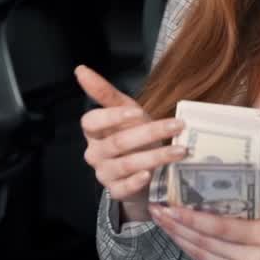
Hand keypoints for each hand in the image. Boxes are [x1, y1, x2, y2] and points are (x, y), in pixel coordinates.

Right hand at [75, 65, 187, 222]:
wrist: (142, 169)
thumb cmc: (132, 133)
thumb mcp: (124, 110)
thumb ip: (104, 92)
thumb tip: (80, 69)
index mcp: (93, 131)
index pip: (92, 122)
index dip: (112, 117)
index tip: (138, 112)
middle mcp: (94, 153)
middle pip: (117, 143)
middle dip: (149, 133)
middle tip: (178, 125)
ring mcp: (104, 173)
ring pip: (126, 164)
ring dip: (155, 157)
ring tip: (180, 150)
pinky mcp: (116, 191)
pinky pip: (123, 189)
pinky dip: (136, 182)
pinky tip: (150, 174)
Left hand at [150, 204, 259, 259]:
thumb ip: (240, 205)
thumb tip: (204, 189)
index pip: (221, 227)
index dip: (193, 218)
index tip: (171, 206)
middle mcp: (252, 258)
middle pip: (206, 241)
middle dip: (177, 225)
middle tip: (157, 209)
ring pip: (201, 253)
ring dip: (177, 236)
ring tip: (161, 219)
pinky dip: (188, 247)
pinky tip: (176, 234)